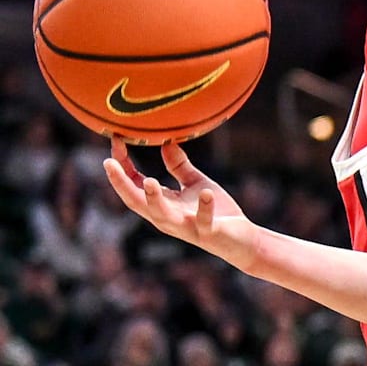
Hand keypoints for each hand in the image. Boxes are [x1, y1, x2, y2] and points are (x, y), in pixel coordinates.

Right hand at [103, 137, 257, 269]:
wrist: (242, 240)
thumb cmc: (216, 211)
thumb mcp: (194, 184)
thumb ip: (179, 167)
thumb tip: (166, 143)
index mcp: (162, 205)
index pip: (134, 185)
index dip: (121, 166)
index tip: (116, 141)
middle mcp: (168, 218)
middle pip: (137, 202)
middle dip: (121, 183)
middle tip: (109, 162)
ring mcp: (187, 227)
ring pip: (163, 216)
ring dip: (154, 199)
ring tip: (149, 180)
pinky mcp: (209, 232)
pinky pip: (204, 221)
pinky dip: (204, 208)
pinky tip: (206, 193)